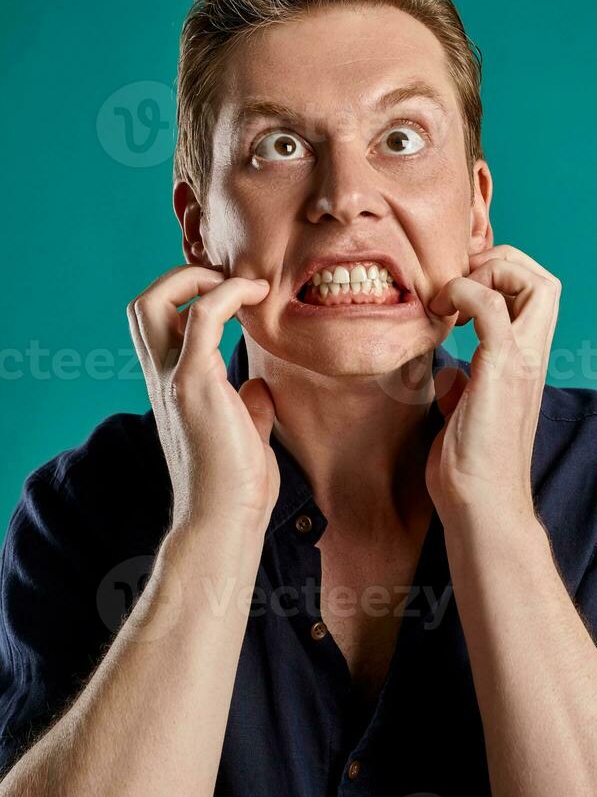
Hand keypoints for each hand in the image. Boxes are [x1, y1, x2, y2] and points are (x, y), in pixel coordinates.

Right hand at [126, 265, 279, 535]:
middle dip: (181, 277)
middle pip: (141, 305)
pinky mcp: (193, 383)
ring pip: (154, 301)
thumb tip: (256, 387)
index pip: (157, 324)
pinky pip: (203, 315)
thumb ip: (246, 406)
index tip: (233, 297)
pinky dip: (228, 293)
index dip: (186, 297)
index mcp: (170, 387)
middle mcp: (161, 377)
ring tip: (242, 284)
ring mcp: (172, 379)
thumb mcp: (243, 434)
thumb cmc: (236, 485)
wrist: (226, 520)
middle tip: (228, 282)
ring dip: (199, 277)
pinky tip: (257, 296)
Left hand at [424, 244, 561, 525]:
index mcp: (525, 363)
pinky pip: (490, 306)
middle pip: (543, 279)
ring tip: (448, 297)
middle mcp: (532, 356)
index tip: (456, 293)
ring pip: (532, 282)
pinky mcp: (500, 369)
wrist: (480, 506)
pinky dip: (463, 292)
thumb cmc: (470, 468)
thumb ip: (464, 386)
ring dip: (485, 273)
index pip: (535, 295)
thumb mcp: (464, 413)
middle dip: (499, 264)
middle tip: (456, 285)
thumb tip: (449, 374)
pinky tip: (437, 312)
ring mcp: (521, 361)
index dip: (499, 277)